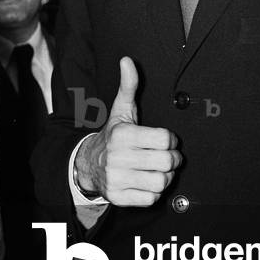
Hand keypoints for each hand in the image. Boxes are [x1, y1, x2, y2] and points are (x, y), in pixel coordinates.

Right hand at [75, 57, 181, 205]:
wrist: (88, 163)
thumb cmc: (113, 135)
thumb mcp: (121, 110)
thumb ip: (128, 86)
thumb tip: (127, 60)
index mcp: (122, 134)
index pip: (165, 139)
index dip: (170, 140)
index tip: (164, 140)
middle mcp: (118, 157)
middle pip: (167, 162)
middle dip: (172, 159)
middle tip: (166, 157)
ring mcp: (117, 178)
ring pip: (161, 182)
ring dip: (164, 177)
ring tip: (157, 170)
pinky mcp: (118, 197)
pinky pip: (151, 199)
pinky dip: (153, 192)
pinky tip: (146, 182)